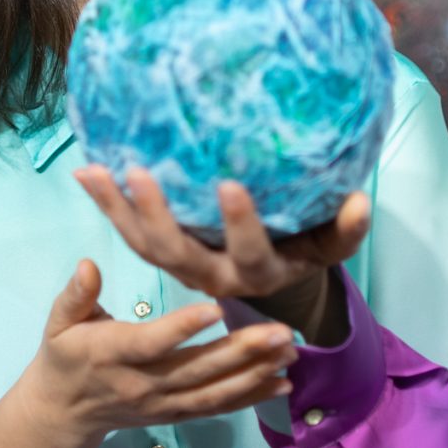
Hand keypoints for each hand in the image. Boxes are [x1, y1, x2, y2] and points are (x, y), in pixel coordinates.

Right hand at [13, 258, 298, 447]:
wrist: (62, 413)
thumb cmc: (64, 355)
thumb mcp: (58, 321)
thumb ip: (76, 294)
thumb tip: (88, 264)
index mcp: (113, 354)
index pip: (152, 342)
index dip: (183, 327)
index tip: (216, 305)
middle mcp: (142, 384)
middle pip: (196, 369)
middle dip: (241, 351)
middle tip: (280, 331)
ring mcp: (162, 404)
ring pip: (213, 391)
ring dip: (255, 373)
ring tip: (290, 353)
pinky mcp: (175, 415)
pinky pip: (216, 408)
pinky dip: (250, 398)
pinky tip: (282, 384)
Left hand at [73, 166, 370, 333]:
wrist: (272, 277)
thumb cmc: (304, 248)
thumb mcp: (328, 245)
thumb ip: (343, 230)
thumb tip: (360, 201)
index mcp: (256, 274)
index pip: (249, 254)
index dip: (240, 226)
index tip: (230, 187)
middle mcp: (213, 276)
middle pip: (178, 253)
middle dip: (156, 215)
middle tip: (140, 173)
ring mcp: (183, 266)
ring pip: (144, 245)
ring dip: (118, 209)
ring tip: (95, 171)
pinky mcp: (162, 253)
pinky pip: (129, 232)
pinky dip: (108, 204)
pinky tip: (86, 170)